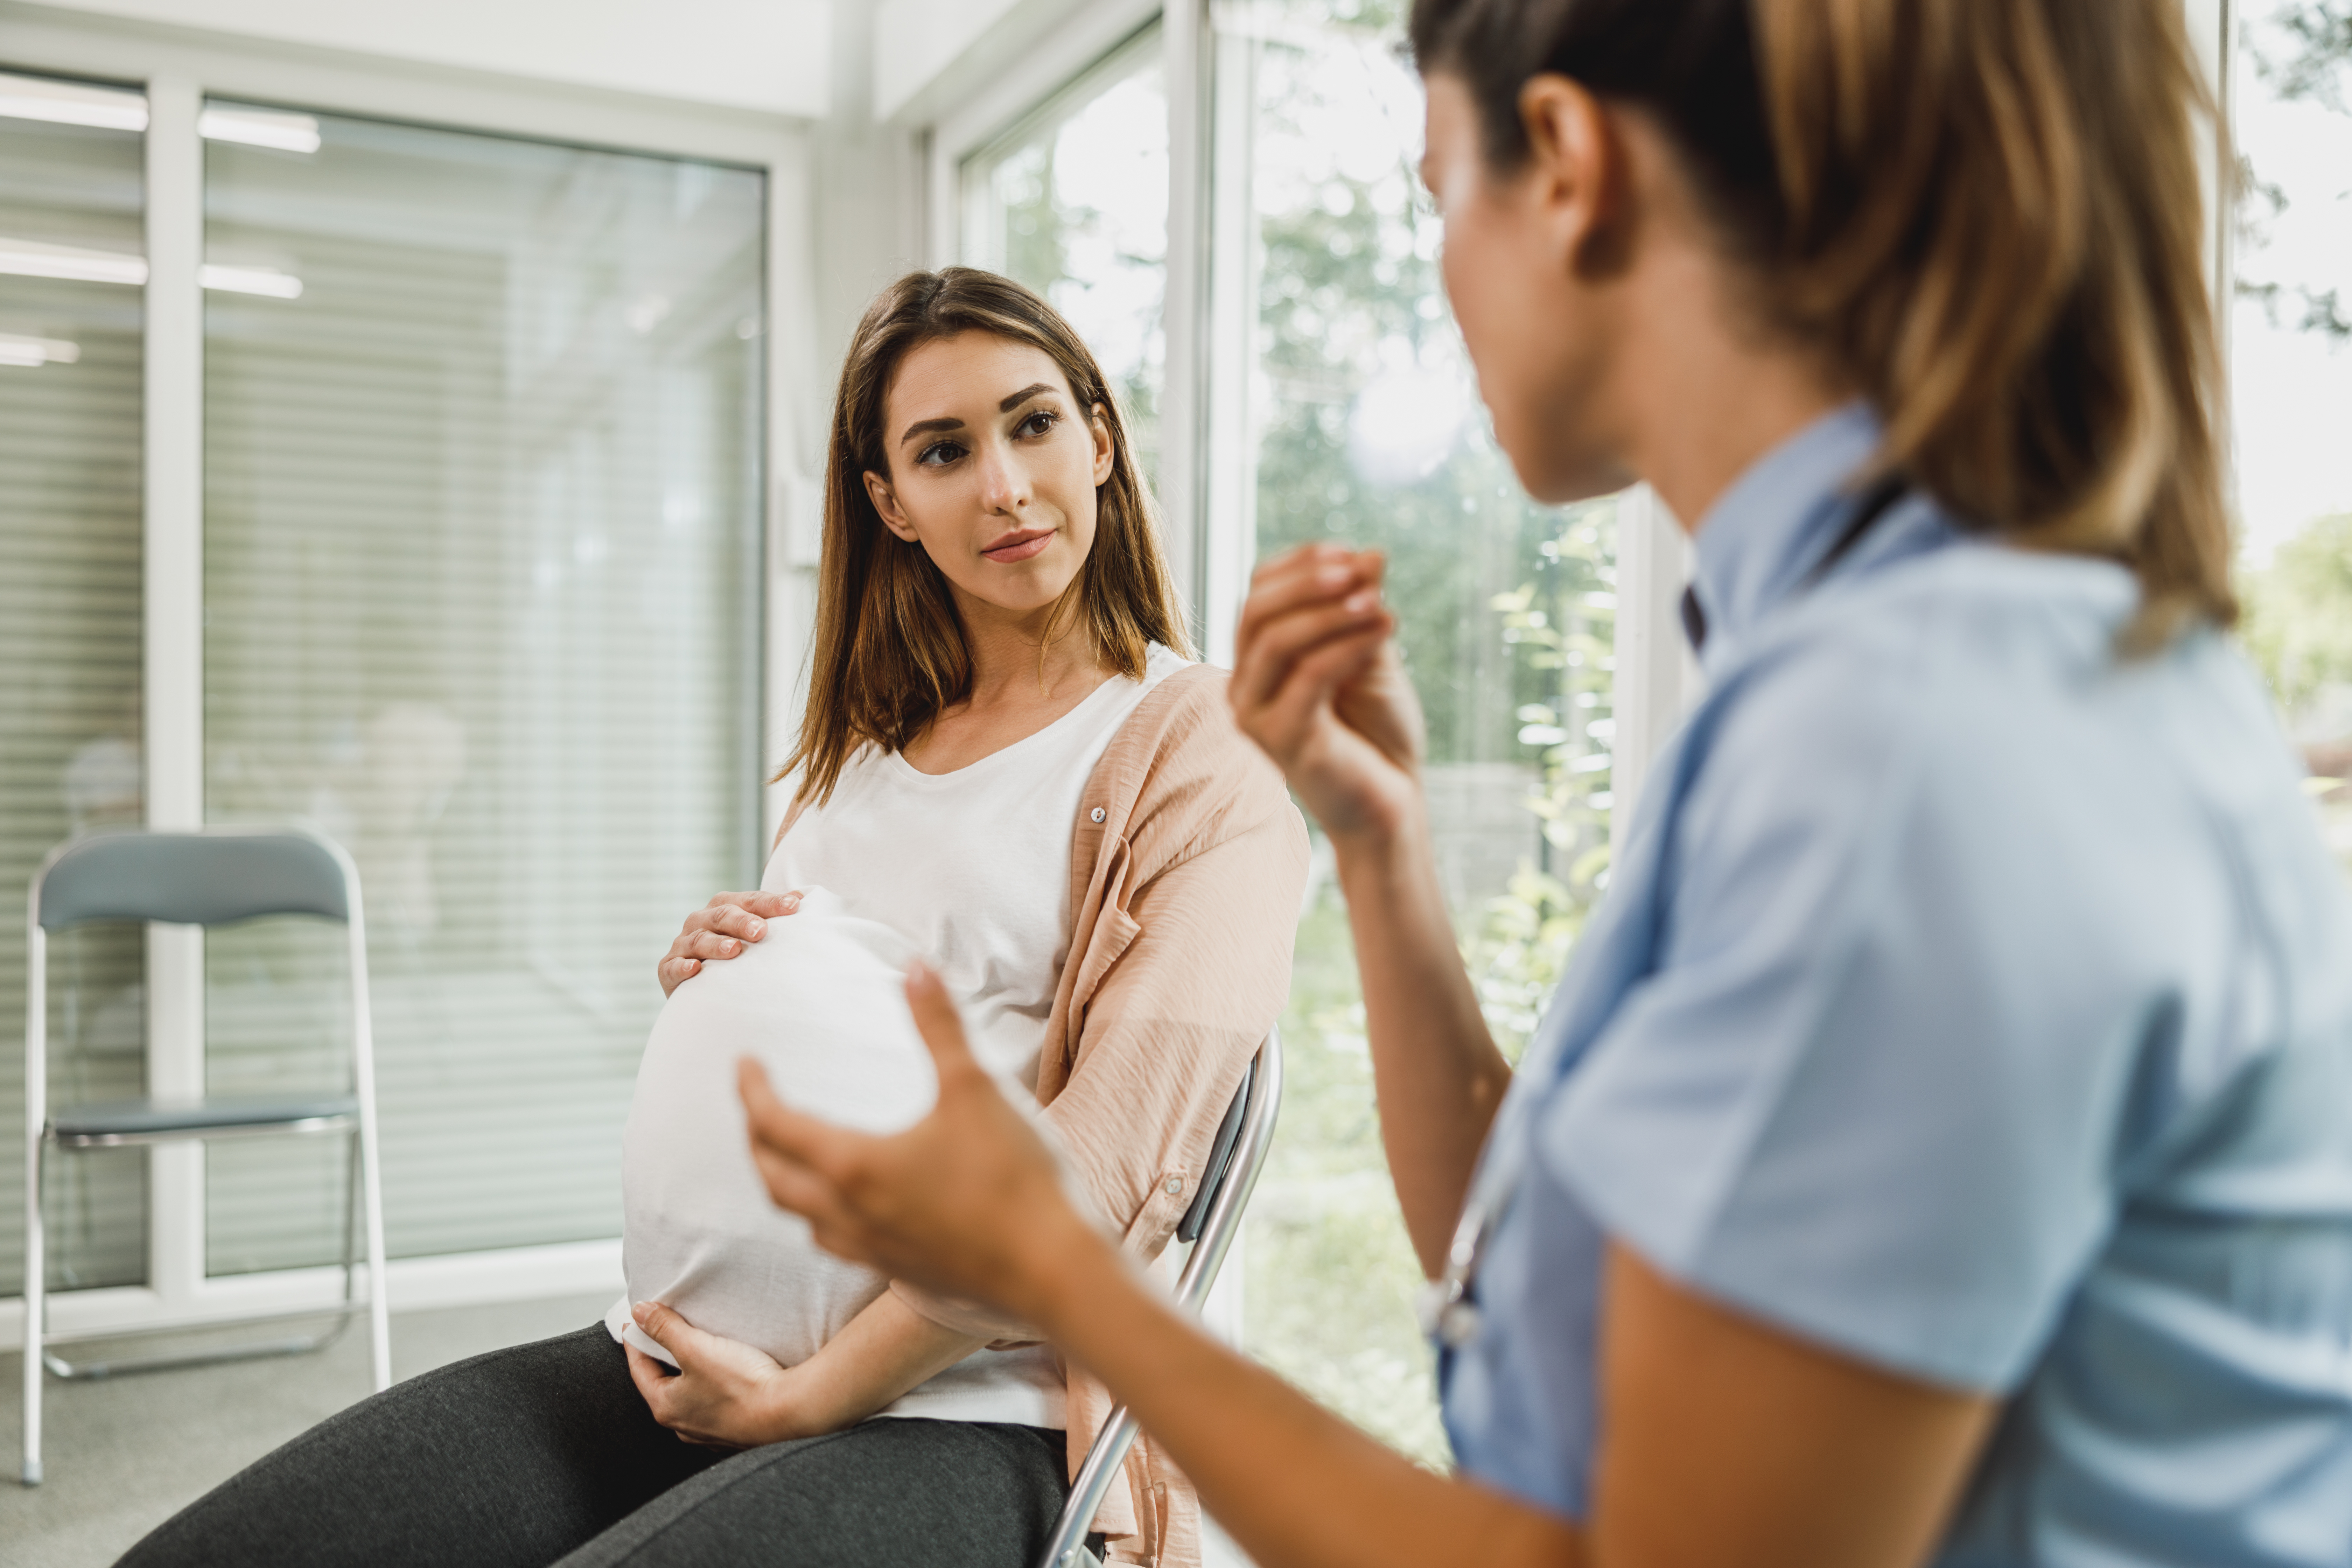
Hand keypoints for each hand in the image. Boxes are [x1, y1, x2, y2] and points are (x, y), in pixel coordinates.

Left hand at [624, 1301, 816, 1447]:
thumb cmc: (741, 1386)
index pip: (639, 1369)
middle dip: (662, 1358)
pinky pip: (715, 1404)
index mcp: (666, 1407)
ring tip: (699, 1350)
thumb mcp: (695, 1348)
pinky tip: (726, 1374)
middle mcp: (683, 1424)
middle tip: (664, 1333)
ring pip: (690, 1395)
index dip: (635, 1343)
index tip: (634, 1324)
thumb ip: (665, 1329)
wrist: (787, 1411)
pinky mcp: (734, 1429)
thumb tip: (640, 1314)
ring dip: (690, 1374)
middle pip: (663, 1383)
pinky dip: (713, 1387)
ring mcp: (710, 1431)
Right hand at [660, 889, 801, 996]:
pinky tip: (695, 969)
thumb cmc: (737, 957)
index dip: (771, 902)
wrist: (703, 988)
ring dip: (715, 944)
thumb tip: (802, 899)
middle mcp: (701, 921)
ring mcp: (684, 944)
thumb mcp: (753, 935)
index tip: (794, 907)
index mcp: (724, 907)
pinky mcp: (668, 969)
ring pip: (698, 939)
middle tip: (761, 931)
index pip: (749, 901)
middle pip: (721, 915)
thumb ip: (772, 917)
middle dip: (742, 921)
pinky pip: (673, 967)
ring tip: (734, 950)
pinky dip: (683, 967)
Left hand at [738, 962, 1099, 1326]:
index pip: (776, 1124)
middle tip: (758, 1103)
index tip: (744, 1062)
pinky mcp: (898, 1270)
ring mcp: (871, 1249)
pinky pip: (834, 1242)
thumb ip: (940, 1026)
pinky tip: (845, 1203)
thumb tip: (916, 968)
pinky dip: (819, 1214)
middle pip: (773, 1175)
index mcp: (855, 1165)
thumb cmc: (1014, 1176)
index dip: (752, 1090)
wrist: (1052, 1269)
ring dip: (783, 1179)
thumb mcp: (976, 1087)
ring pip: (800, 1216)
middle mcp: (848, 1213)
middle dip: (756, 1136)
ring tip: (791, 1152)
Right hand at [1230, 543, 1425, 846]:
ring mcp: (1254, 716)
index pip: (1259, 592)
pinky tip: (1384, 630)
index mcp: (1257, 660)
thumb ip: (1362, 609)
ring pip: (1274, 641)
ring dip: (1330, 613)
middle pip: (1256, 611)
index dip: (1301, 565)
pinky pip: (1307, 677)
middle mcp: (1244, 686)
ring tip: (1381, 603)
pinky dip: (1346, 646)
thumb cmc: (1378, 730)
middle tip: (1362, 571)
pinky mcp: (1279, 740)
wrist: (1393, 799)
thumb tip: (1371, 552)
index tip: (1354, 554)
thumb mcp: (1371, 655)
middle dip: (1308, 582)